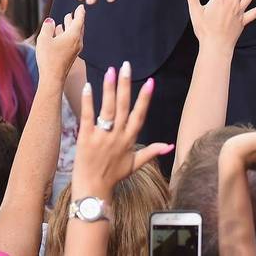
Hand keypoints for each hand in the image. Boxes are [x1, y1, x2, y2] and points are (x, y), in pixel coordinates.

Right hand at [36, 4, 85, 82]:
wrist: (53, 78)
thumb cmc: (49, 58)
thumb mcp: (44, 39)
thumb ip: (47, 27)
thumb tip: (51, 21)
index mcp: (73, 35)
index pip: (79, 20)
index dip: (80, 12)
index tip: (81, 6)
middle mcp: (77, 42)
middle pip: (78, 27)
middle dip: (74, 19)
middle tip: (72, 13)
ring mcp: (75, 50)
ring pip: (74, 35)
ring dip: (69, 27)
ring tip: (64, 22)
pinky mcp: (71, 56)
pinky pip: (71, 42)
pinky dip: (67, 35)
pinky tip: (59, 35)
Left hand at [72, 62, 170, 197]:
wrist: (93, 189)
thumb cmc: (113, 176)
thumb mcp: (135, 164)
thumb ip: (152, 152)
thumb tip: (169, 146)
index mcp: (129, 140)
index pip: (139, 115)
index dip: (145, 99)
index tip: (150, 82)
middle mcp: (117, 136)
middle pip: (123, 106)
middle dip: (126, 85)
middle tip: (126, 66)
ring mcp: (102, 136)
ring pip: (108, 109)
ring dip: (109, 89)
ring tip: (111, 71)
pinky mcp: (86, 138)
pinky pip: (88, 117)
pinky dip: (88, 102)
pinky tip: (88, 87)